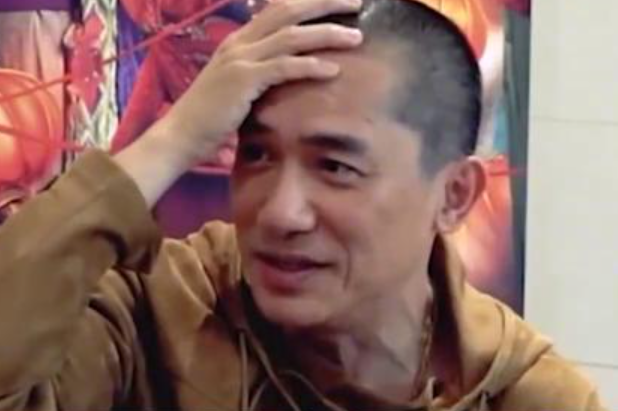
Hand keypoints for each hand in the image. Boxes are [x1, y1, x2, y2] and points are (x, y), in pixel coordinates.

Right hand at [154, 0, 363, 166]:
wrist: (181, 133)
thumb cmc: (211, 114)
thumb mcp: (236, 84)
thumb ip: (259, 71)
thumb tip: (287, 71)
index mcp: (240, 39)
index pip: (279, 8)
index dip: (310, 1)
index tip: (339, 0)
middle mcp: (240, 41)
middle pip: (290, 10)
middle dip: (326, 3)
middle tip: (357, 2)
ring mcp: (241, 58)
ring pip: (292, 36)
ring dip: (327, 34)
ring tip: (356, 37)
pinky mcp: (244, 80)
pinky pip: (284, 67)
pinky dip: (311, 66)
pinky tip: (333, 70)